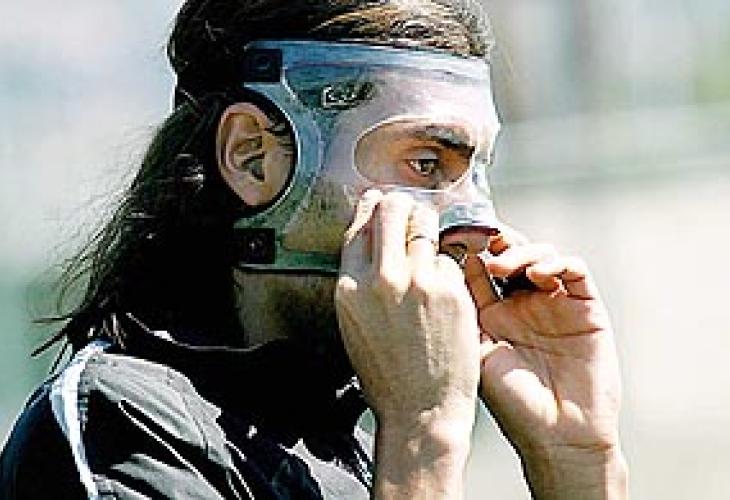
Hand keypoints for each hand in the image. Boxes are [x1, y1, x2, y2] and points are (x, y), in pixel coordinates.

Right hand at [336, 190, 480, 498]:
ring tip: (432, 238)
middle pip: (392, 210)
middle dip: (402, 204)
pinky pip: (450, 257)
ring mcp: (419, 282)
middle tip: (410, 209)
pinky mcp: (451, 290)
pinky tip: (446, 282)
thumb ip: (361, 278)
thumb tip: (371, 238)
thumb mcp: (355, 322)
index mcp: (350, 286)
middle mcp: (382, 278)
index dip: (372, 205)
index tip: (380, 199)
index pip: (360, 224)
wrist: (420, 408)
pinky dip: (449, 263)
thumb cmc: (386, 372)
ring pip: (426, 224)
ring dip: (429, 225)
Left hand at [465, 234, 626, 498]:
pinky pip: (575, 270)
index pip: (479, 266)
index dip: (467, 247)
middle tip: (478, 238)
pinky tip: (540, 274)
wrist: (558, 437)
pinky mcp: (586, 308)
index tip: (451, 235)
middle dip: (494, 240)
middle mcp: (523, 303)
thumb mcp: (477, 350)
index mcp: (492, 312)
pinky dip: (558, 262)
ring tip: (503, 266)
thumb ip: (466, 309)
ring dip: (521, 251)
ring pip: (540, 254)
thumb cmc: (512, 402)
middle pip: (509, 252)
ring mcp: (555, 303)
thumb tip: (443, 265)